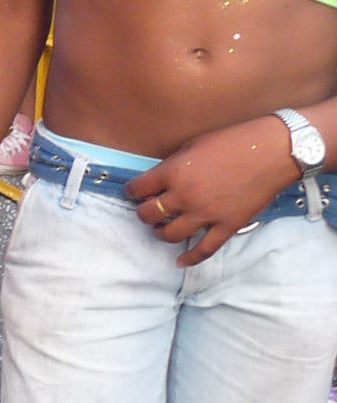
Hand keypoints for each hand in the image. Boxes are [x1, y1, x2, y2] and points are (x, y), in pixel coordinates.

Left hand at [127, 119, 298, 263]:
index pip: (138, 189)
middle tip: (147, 210)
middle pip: (149, 214)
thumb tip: (160, 178)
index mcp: (173, 172)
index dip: (132, 191)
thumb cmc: (232, 141)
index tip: (133, 192)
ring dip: (160, 232)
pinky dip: (190, 258)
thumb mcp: (193, 145)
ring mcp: (205, 214)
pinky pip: (204, 249)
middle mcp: (184, 196)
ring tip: (161, 229)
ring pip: (169, 234)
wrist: (270, 152)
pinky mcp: (226, 226)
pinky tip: (180, 260)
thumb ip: (173, 165)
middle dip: (143, 212)